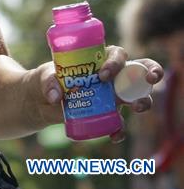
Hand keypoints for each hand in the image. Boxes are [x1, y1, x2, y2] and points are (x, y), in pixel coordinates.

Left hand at [35, 45, 163, 141]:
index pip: (117, 54)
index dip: (116, 62)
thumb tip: (56, 96)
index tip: (103, 75)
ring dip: (143, 101)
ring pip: (137, 96)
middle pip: (137, 71)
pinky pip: (120, 122)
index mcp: (98, 60)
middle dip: (148, 73)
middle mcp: (110, 76)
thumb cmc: (47, 79)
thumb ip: (49, 81)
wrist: (40, 101)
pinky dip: (119, 129)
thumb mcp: (44, 76)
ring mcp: (111, 96)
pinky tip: (113, 135)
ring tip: (136, 107)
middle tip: (148, 81)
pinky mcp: (107, 113)